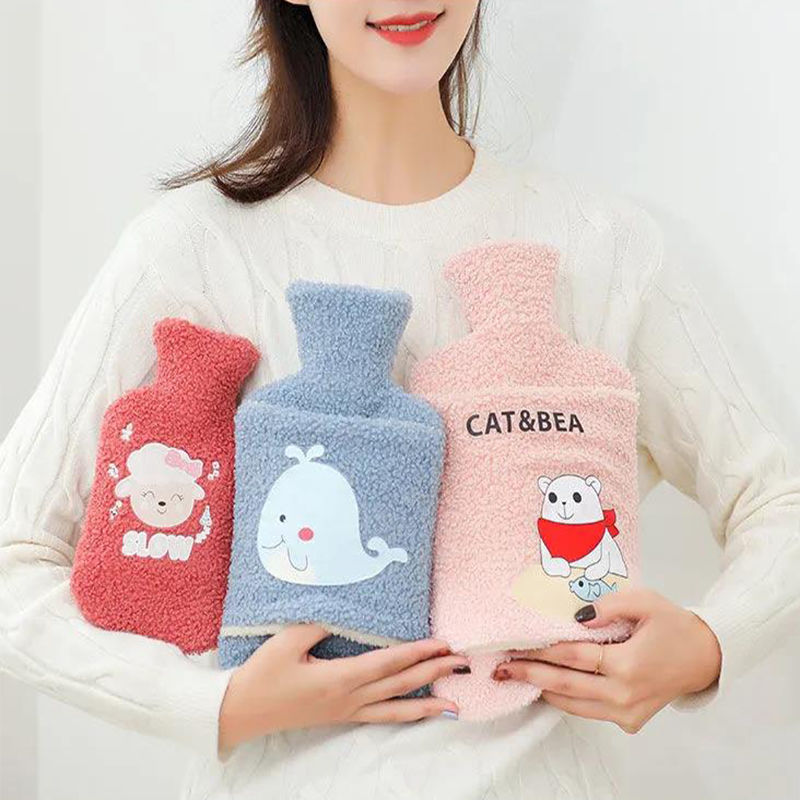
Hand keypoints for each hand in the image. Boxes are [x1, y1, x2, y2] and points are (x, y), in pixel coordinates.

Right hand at [218, 624, 467, 753]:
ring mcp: (347, 711)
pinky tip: (419, 714)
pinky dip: (405, 716)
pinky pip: (381, 718)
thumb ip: (320, 624)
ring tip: (454, 702)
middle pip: (400, 685)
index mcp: (338, 678)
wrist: (242, 712)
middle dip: (433, 672)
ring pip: (395, 708)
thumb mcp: (288, 641)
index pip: (388, 663)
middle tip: (462, 662)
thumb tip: (349, 611)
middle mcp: (349, 698)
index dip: (417, 652)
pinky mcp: (341, 716)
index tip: (441, 643)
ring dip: (427, 703)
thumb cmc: (263, 675)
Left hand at [491, 587, 721, 733]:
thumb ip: (608, 605)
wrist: (705, 657)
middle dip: (530, 676)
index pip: (573, 657)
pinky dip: (566, 699)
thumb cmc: (674, 625)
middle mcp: (624, 694)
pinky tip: (547, 686)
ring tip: (516, 677)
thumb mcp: (645, 601)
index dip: (543, 651)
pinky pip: (589, 711)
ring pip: (574, 705)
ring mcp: (627, 712)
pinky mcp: (629, 721)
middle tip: (502, 669)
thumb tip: (575, 617)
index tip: (517, 645)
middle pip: (566, 686)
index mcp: (628, 664)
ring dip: (543, 691)